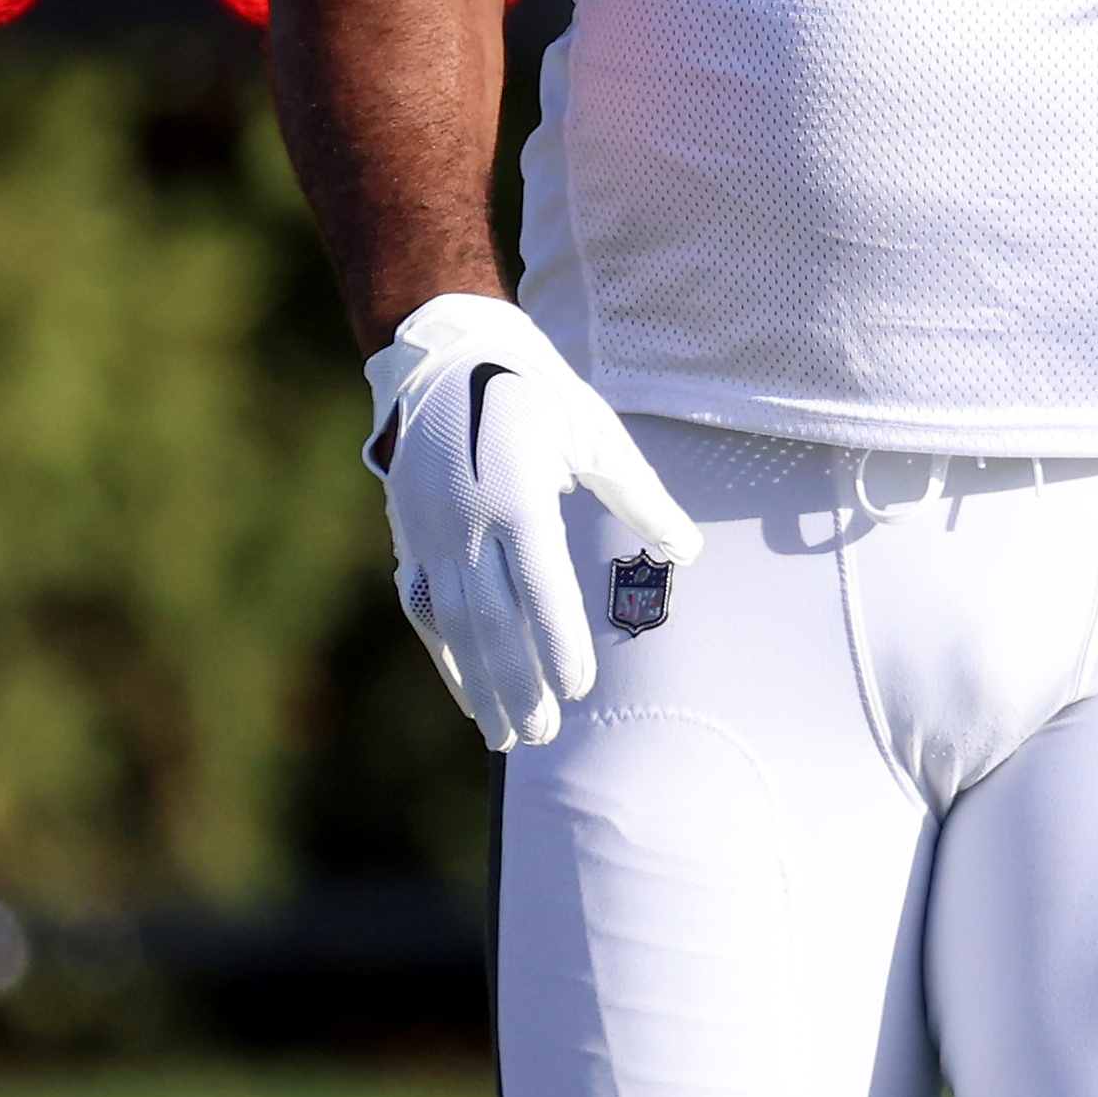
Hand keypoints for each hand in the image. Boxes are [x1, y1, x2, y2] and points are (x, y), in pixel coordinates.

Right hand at [360, 293, 699, 750]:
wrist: (446, 361)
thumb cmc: (536, 396)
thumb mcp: (596, 433)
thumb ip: (640, 496)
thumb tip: (688, 552)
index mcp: (516, 495)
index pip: (538, 585)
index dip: (557, 640)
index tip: (580, 687)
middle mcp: (465, 522)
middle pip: (491, 620)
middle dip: (517, 683)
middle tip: (543, 735)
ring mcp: (430, 533)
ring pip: (454, 625)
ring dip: (479, 684)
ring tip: (507, 736)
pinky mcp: (409, 538)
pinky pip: (423, 609)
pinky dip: (445, 656)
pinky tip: (467, 695)